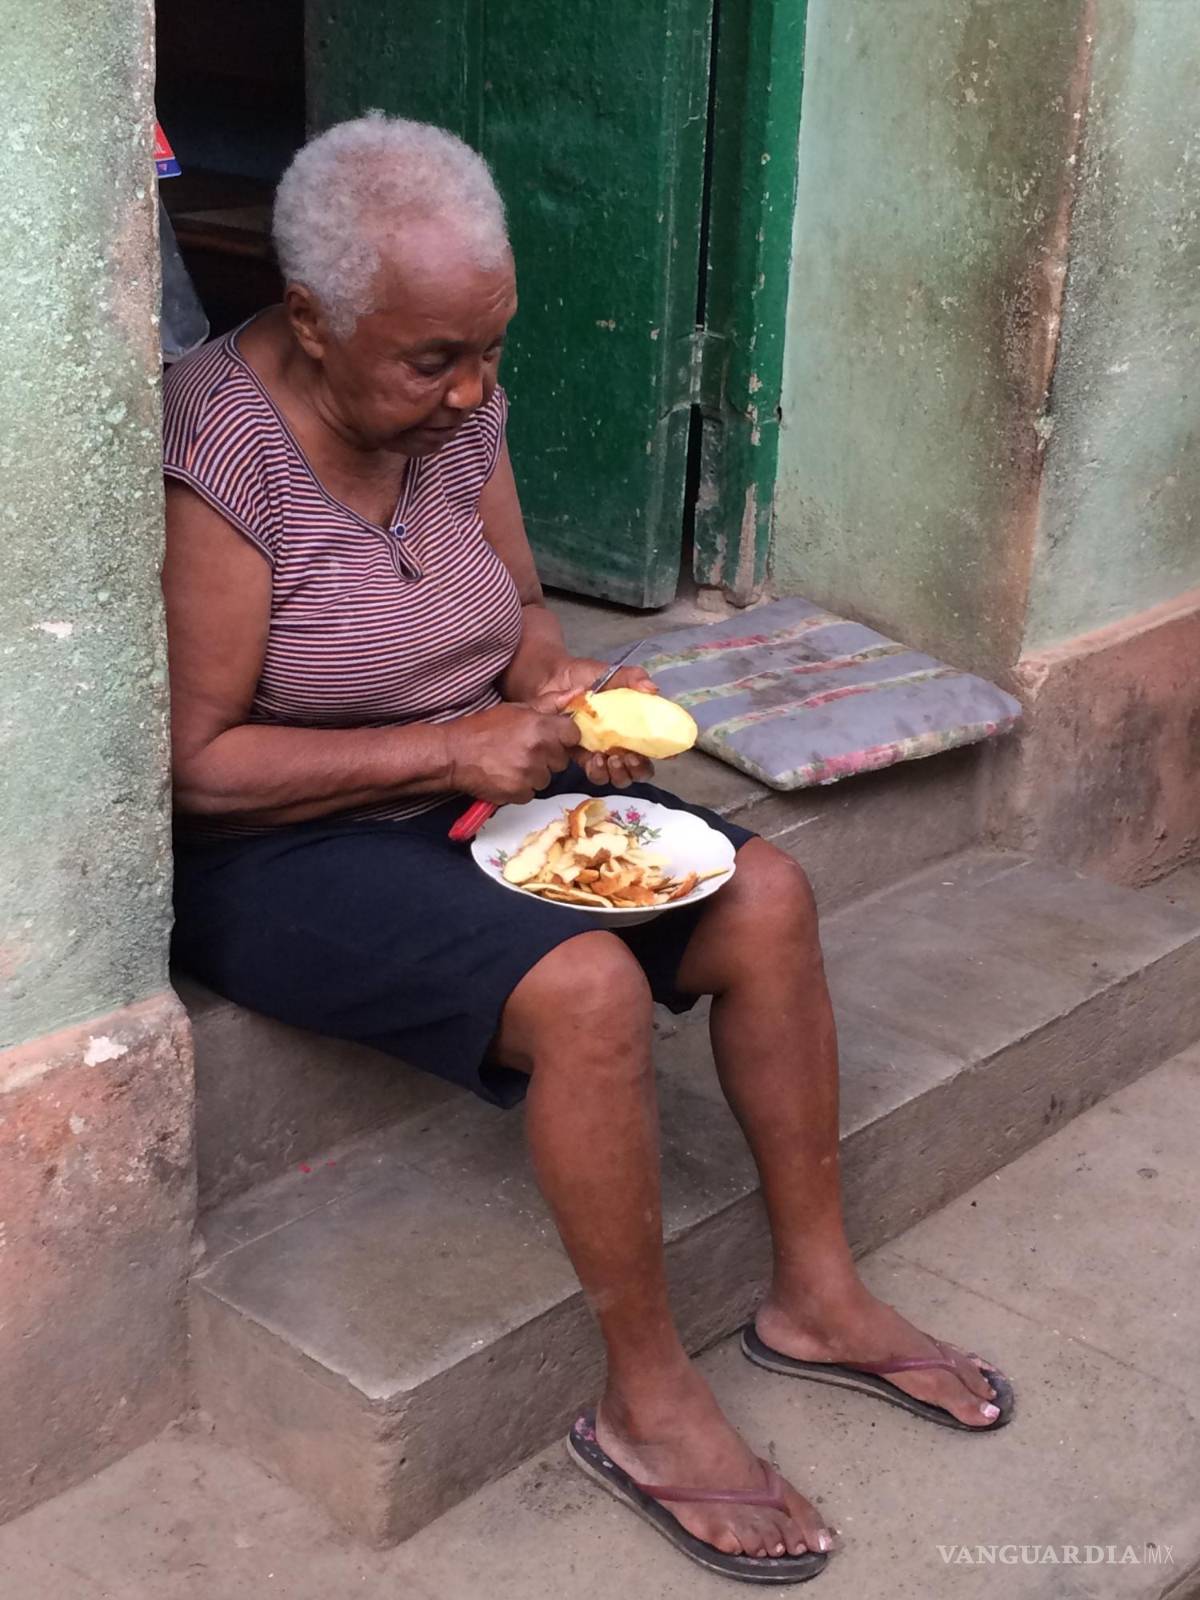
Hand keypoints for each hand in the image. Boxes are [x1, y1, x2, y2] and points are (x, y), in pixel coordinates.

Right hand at [445, 703, 579, 804]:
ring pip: (547, 779)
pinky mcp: (520, 793)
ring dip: (534, 774)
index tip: (551, 738)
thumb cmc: (484, 728)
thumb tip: (578, 693)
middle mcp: (539, 750)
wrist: (454, 754)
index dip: (563, 737)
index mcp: (541, 726)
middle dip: (548, 757)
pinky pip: (531, 793)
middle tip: (525, 750)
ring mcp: (530, 774)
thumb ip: (549, 703)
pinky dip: (521, 788)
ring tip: (512, 763)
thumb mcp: (516, 708)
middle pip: (561, 760)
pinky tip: (506, 776)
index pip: (573, 735)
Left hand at [529, 658, 658, 788]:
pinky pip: (595, 773)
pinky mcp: (584, 757)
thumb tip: (652, 689)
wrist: (552, 680)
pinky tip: (595, 759)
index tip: (665, 754)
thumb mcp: (612, 673)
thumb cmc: (585, 676)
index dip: (663, 754)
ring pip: (618, 777)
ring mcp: (603, 751)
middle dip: (638, 770)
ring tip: (611, 759)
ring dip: (620, 774)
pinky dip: (598, 771)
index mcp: (634, 724)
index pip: (655, 745)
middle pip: (639, 769)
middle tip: (630, 758)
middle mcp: (622, 742)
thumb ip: (632, 678)